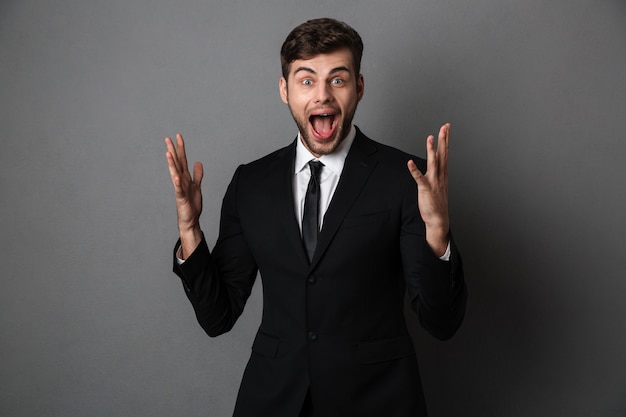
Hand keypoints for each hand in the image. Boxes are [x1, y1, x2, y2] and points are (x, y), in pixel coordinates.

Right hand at [165, 133, 202, 257]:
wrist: (191, 220)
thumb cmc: (192, 204)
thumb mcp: (197, 186)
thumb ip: (197, 175)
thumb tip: (198, 162)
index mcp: (185, 177)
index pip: (182, 160)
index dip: (181, 148)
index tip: (178, 136)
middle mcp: (181, 181)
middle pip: (177, 163)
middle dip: (173, 151)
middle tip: (167, 138)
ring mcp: (180, 189)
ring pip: (175, 173)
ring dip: (172, 164)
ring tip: (168, 153)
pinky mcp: (181, 198)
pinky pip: (179, 189)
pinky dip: (177, 183)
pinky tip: (176, 176)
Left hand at [407, 123, 450, 255]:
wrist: (438, 219)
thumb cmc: (437, 203)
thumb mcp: (438, 185)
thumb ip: (436, 173)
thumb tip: (434, 164)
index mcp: (443, 174)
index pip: (445, 153)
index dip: (446, 140)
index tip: (446, 128)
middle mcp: (440, 176)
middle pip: (443, 155)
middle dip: (443, 140)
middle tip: (445, 127)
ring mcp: (434, 182)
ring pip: (434, 164)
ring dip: (431, 151)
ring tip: (430, 138)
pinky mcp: (426, 189)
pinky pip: (419, 178)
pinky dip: (414, 170)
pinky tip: (410, 162)